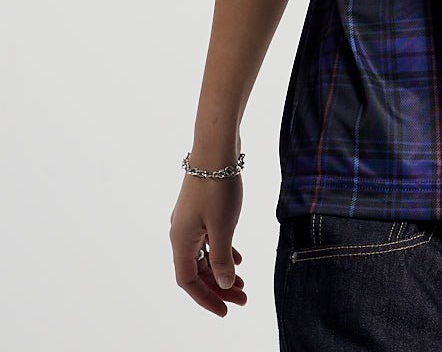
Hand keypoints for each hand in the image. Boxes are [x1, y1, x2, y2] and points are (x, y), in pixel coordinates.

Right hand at [170, 174, 248, 316]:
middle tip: (242, 298)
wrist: (216, 149)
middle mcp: (181, 233)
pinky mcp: (201, 209)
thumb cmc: (217, 188)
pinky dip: (223, 250)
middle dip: (218, 287)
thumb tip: (222, 284)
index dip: (206, 298)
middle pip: (198, 270)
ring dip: (222, 270)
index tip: (225, 311)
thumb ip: (222, 259)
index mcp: (181, 241)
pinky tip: (239, 257)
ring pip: (205, 254)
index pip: (189, 281)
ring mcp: (190, 221)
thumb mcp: (223, 228)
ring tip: (243, 283)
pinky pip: (210, 239)